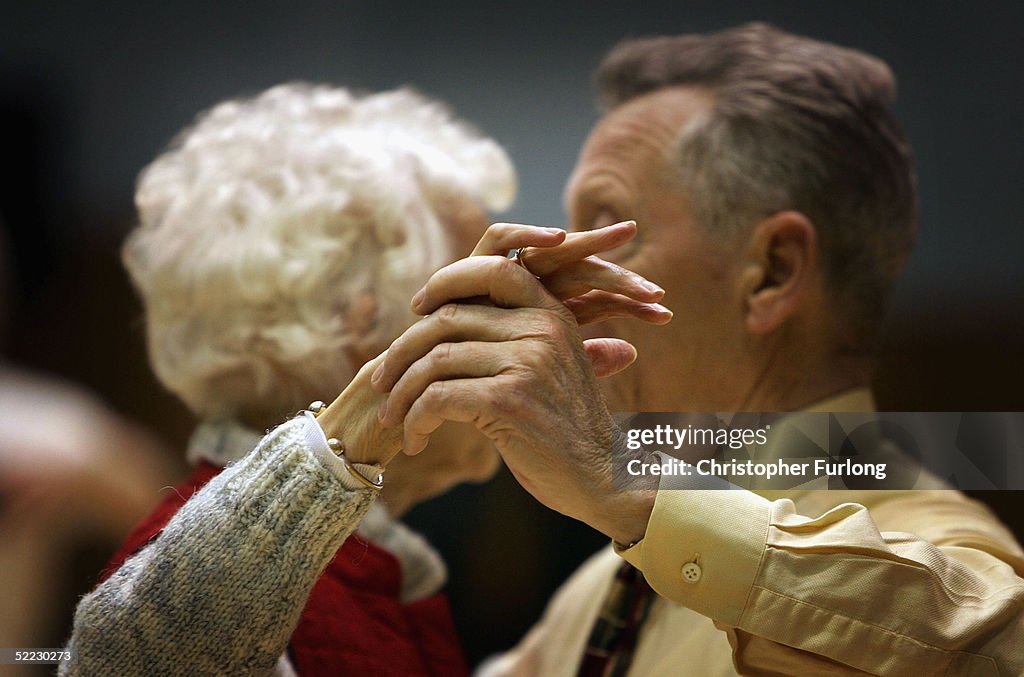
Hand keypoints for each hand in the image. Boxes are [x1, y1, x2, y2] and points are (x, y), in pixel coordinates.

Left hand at [370, 236, 660, 542]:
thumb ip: (511, 338)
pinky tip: (414, 440)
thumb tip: (443, 318)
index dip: (446, 282)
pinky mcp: (509, 400)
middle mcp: (541, 329)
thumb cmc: (564, 430)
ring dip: (402, 394)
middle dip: (402, 352)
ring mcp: (526, 362)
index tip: (416, 310)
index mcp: (552, 313)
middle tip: (382, 381)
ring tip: (393, 419)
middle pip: (447, 319)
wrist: (603, 478)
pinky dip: (415, 420)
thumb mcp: (548, 368)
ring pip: (435, 361)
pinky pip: (438, 398)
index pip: (491, 270)